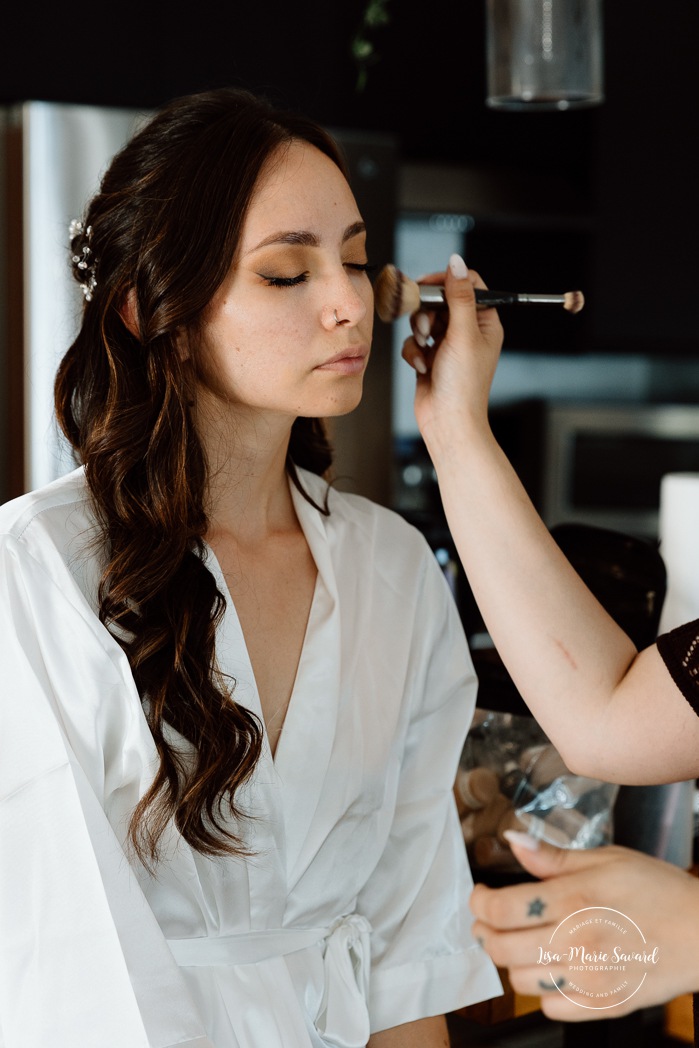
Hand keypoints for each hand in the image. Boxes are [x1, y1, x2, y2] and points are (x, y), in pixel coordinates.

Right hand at [400, 254, 503, 449]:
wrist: (447, 422)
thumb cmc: (463, 385)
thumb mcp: (463, 334)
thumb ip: (458, 296)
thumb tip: (456, 263)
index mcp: (485, 323)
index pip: (468, 285)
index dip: (447, 281)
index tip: (427, 285)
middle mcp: (467, 331)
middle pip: (440, 300)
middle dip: (427, 312)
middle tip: (426, 328)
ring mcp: (447, 345)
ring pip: (423, 319)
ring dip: (419, 333)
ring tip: (425, 349)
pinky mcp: (429, 357)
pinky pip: (413, 341)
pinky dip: (413, 352)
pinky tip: (421, 366)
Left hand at [470, 832, 698, 1020]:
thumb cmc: (656, 889)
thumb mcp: (605, 859)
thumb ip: (553, 856)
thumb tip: (513, 839)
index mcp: (573, 898)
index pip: (500, 907)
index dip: (478, 901)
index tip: (480, 895)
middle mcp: (577, 940)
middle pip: (502, 947)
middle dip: (485, 932)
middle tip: (487, 922)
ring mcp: (590, 979)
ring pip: (520, 982)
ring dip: (512, 963)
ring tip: (521, 944)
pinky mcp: (604, 1006)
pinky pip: (551, 1008)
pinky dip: (543, 991)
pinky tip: (552, 969)